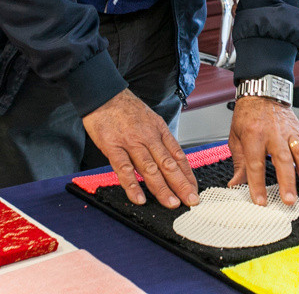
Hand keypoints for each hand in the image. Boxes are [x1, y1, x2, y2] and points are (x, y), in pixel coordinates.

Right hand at [81, 89, 198, 207]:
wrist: (103, 94)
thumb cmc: (127, 109)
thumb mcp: (151, 120)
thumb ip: (160, 140)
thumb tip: (173, 160)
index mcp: (159, 131)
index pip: (178, 156)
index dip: (187, 175)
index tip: (194, 189)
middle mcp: (148, 137)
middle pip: (168, 164)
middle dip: (181, 184)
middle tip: (191, 201)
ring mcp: (131, 142)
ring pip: (150, 169)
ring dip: (162, 188)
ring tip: (172, 203)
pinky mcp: (113, 147)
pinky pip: (124, 169)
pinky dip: (132, 185)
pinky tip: (139, 198)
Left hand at [228, 95, 298, 205]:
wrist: (262, 93)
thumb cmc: (248, 116)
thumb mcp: (236, 137)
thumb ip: (239, 163)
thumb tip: (235, 185)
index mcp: (253, 135)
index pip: (256, 164)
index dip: (258, 184)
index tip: (260, 201)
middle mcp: (273, 134)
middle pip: (282, 160)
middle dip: (287, 182)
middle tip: (289, 200)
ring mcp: (290, 133)